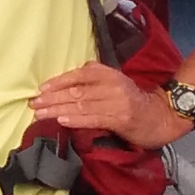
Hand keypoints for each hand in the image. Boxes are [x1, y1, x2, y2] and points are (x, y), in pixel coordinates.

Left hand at [28, 61, 194, 147]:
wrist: (161, 116)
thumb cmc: (133, 101)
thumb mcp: (115, 83)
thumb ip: (94, 80)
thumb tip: (65, 83)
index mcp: (108, 74)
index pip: (77, 75)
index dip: (57, 82)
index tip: (40, 90)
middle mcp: (111, 84)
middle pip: (76, 91)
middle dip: (52, 98)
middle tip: (33, 104)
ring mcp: (116, 102)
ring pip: (81, 105)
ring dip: (57, 110)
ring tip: (40, 114)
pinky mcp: (120, 118)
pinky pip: (92, 118)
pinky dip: (75, 119)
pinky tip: (61, 120)